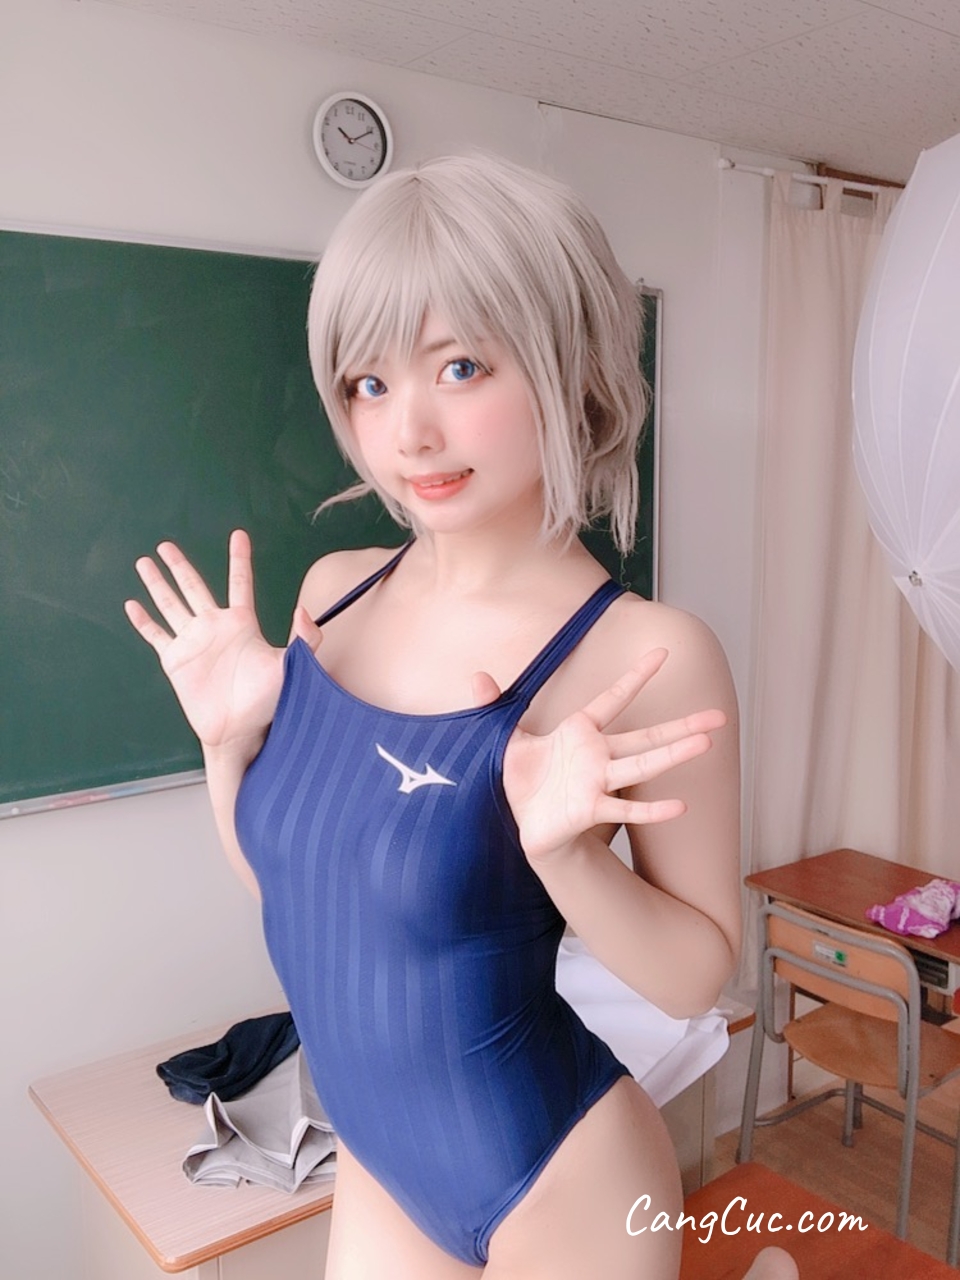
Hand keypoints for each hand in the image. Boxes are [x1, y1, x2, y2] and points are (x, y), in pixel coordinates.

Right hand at [124, 530, 322, 752]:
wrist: (239, 729)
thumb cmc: (268, 699)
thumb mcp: (294, 665)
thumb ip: (305, 637)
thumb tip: (303, 608)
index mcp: (242, 623)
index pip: (240, 582)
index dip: (239, 559)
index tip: (239, 535)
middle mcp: (214, 626)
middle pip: (194, 587)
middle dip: (179, 566)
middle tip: (165, 544)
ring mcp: (192, 641)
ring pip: (171, 605)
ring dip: (157, 584)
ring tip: (144, 563)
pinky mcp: (175, 660)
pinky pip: (156, 635)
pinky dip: (143, 621)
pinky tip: (132, 606)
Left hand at [475, 649, 725, 862]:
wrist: (524, 823)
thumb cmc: (524, 780)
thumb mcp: (505, 739)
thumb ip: (494, 705)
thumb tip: (475, 675)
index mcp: (581, 732)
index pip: (613, 699)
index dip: (635, 677)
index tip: (661, 653)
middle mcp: (598, 756)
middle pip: (646, 737)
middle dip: (681, 725)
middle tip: (718, 716)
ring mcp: (598, 782)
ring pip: (643, 765)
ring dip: (674, 754)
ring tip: (707, 743)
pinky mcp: (591, 809)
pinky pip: (626, 809)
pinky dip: (652, 809)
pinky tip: (680, 806)